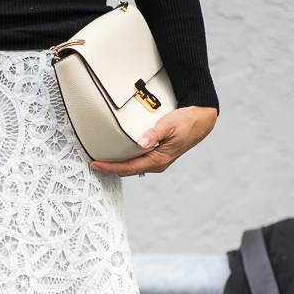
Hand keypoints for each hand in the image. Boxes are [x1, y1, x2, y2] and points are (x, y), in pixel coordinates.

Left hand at [89, 105, 216, 176]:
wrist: (200, 121)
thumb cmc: (185, 122)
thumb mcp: (169, 125)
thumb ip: (154, 134)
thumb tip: (141, 143)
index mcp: (158, 160)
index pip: (128, 168)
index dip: (110, 167)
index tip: (95, 164)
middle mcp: (157, 164)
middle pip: (128, 171)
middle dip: (110, 169)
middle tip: (93, 163)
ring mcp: (157, 162)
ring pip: (132, 168)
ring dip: (117, 166)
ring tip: (101, 161)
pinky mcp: (157, 156)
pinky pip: (138, 162)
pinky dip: (126, 161)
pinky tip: (118, 156)